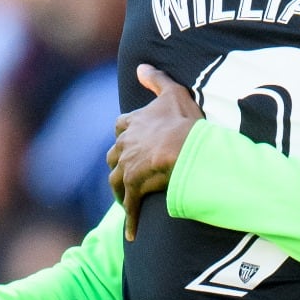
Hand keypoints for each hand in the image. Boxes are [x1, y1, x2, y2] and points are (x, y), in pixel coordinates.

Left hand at [107, 64, 201, 240]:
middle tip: (130, 174)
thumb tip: (141, 65)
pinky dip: (130, 220)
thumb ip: (157, 79)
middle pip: (114, 156)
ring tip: (128, 201)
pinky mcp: (133, 188)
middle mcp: (124, 145)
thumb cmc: (183, 122)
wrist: (185, 149)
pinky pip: (130, 207)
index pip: (122, 127)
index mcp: (132, 124)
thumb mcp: (173, 93)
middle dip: (120, 164)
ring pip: (116, 182)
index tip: (132, 140)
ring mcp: (127, 167)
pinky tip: (132, 234)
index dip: (127, 134)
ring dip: (121, 191)